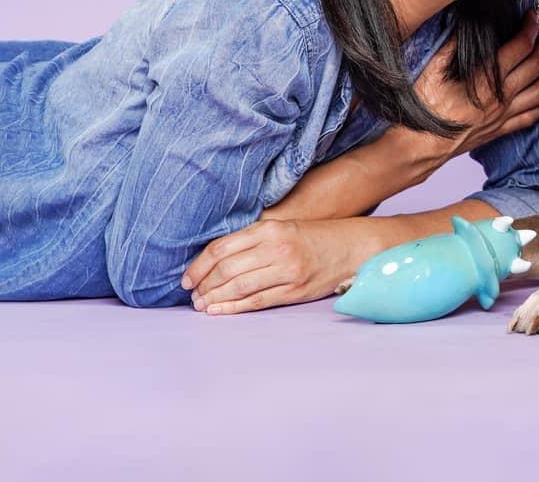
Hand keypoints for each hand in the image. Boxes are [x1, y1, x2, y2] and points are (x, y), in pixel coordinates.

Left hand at [180, 218, 374, 314]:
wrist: (351, 246)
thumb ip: (252, 240)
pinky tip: (218, 311)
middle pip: (226, 269)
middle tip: (192, 295)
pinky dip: (233, 308)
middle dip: (203, 285)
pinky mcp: (294, 291)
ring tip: (201, 304)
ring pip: (238, 287)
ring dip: (214, 299)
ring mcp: (286, 271)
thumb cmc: (314, 237)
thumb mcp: (283, 227)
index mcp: (269, 229)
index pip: (222, 248)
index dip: (198, 266)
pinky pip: (257, 301)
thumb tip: (214, 259)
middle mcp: (276, 248)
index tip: (187, 277)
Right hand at [418, 10, 538, 155]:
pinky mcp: (501, 130)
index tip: (531, 18)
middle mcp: (502, 98)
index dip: (529, 29)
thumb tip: (465, 26)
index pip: (519, 48)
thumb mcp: (433, 71)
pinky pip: (531, 117)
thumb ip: (451, 46)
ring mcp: (504, 116)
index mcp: (487, 80)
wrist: (421, 146)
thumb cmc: (425, 109)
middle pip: (535, 67)